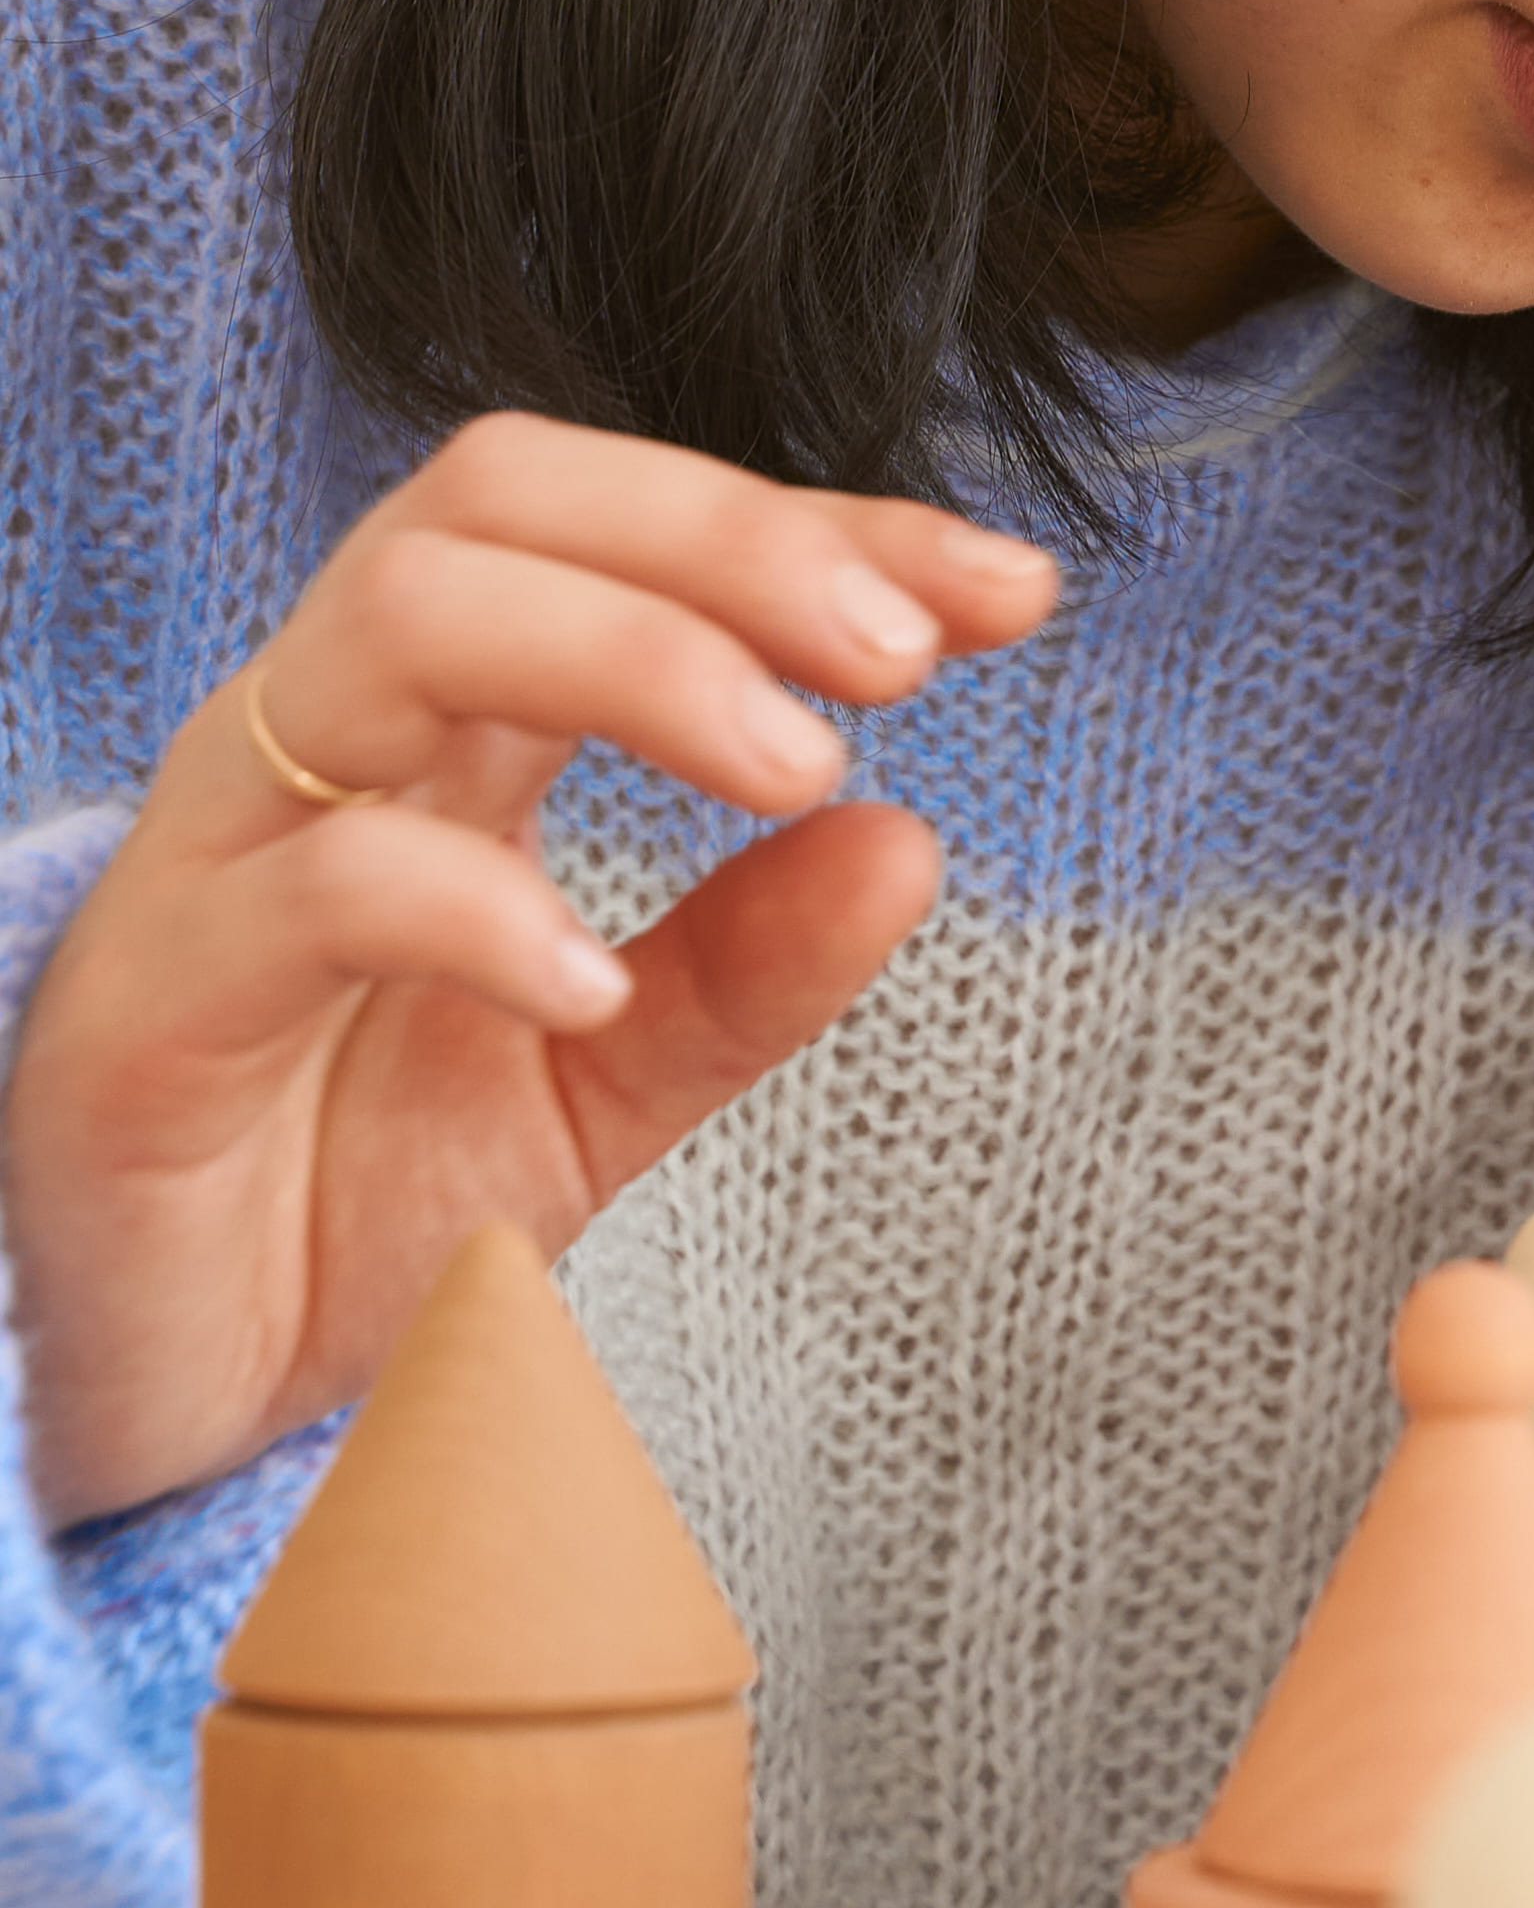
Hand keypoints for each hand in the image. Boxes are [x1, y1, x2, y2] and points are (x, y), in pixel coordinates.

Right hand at [0, 415, 1057, 1529]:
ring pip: (403, 619)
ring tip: (797, 764)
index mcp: (439, 731)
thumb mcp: (599, 1086)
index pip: (622, 533)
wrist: (152, 1405)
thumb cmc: (333, 1208)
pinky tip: (594, 983)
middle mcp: (325, 742)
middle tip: (902, 654)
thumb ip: (743, 971)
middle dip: (726, 538)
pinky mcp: (156, 998)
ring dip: (632, 655)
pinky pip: (315, 882)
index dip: (818, 530)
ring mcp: (226, 848)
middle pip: (501, 502)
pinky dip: (480, 906)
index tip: (1007, 592)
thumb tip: (911, 846)